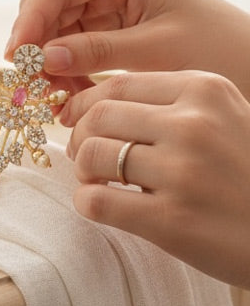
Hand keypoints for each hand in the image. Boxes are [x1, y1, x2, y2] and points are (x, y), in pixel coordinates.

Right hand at [6, 0, 249, 97]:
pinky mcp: (102, 28)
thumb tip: (41, 58)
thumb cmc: (217, 48)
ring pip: (50, 30)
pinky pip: (65, 47)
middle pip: (45, 7)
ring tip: (56, 99)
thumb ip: (96, 51)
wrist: (249, 63)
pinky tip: (69, 96)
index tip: (16, 58)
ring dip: (46, 65)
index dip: (29, 20)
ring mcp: (100, 2)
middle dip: (35, 46)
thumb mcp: (156, 51)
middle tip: (32, 87)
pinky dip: (62, 73)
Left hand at [65, 69, 249, 287]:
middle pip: (98, 116)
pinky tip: (101, 206)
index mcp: (205, 91)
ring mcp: (183, 173)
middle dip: (79, 136)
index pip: (117, 85)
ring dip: (83, 170)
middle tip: (85, 156)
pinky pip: (96, 200)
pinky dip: (87, 202)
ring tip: (97, 181)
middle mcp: (193, 125)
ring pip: (92, 154)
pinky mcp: (172, 220)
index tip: (81, 122)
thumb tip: (96, 105)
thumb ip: (172, 105)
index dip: (87, 105)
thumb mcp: (226, 118)